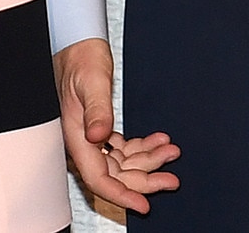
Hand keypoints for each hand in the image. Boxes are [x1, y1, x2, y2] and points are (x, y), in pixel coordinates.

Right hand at [53, 38, 179, 213]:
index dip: (121, 195)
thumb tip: (98, 136)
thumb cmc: (80, 58)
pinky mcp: (99, 128)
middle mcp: (83, 141)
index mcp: (76, 136)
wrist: (78, 44)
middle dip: (144, 179)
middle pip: (115, 175)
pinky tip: (158, 140)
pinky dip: (142, 147)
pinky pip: (122, 148)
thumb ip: (96, 109)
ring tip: (170, 150)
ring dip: (148, 160)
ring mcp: (91, 136)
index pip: (99, 179)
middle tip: (172, 178)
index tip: (143, 204)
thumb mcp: (91, 81)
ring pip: (122, 163)